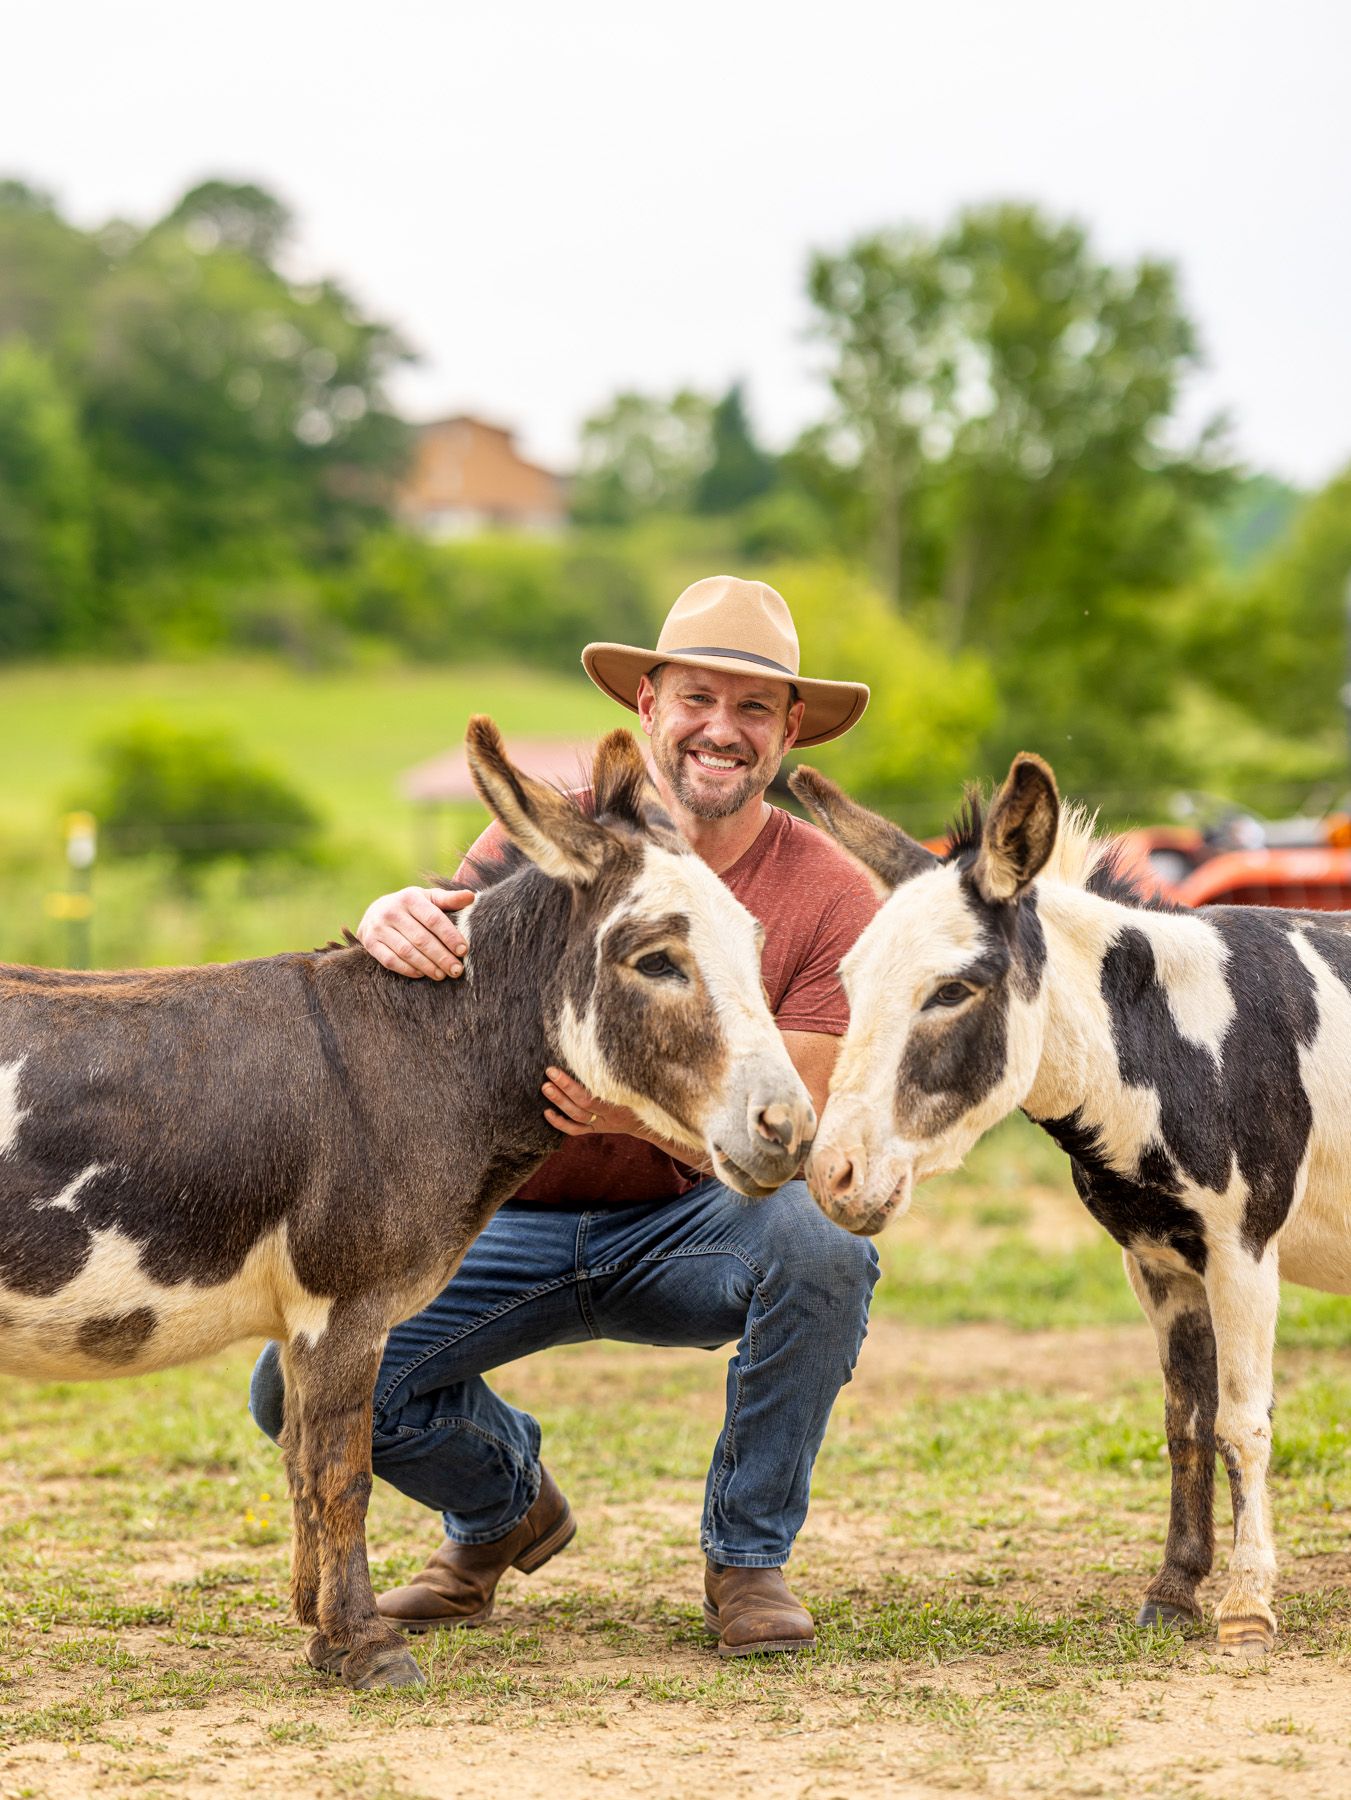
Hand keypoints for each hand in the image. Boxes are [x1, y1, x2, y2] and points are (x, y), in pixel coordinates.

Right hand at [357, 886, 473, 978]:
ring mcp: (378, 927)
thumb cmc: (411, 907)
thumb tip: (471, 897)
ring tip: (442, 975)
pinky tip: (422, 974)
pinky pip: (390, 961)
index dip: (449, 936)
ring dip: (427, 966)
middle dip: (442, 956)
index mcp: (410, 898)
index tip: (463, 950)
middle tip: (457, 970)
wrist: (375, 912)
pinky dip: (408, 969)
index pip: (433, 919)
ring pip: (406, 951)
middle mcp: (391, 911)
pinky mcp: (370, 943)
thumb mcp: (428, 899)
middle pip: (421, 938)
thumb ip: (448, 900)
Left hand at [542, 1067, 640, 1137]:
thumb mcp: (636, 1084)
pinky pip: (575, 1130)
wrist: (648, 1121)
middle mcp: (609, 1116)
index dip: (570, 1084)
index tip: (556, 1069)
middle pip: (582, 1105)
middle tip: (549, 1073)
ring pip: (576, 1117)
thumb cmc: (641, 1094)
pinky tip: (547, 1113)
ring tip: (546, 1088)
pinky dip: (560, 1123)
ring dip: (559, 1102)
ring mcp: (601, 1124)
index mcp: (619, 1103)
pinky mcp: (595, 1129)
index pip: (590, 1096)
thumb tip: (601, 1046)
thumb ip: (620, 1072)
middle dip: (563, 1089)